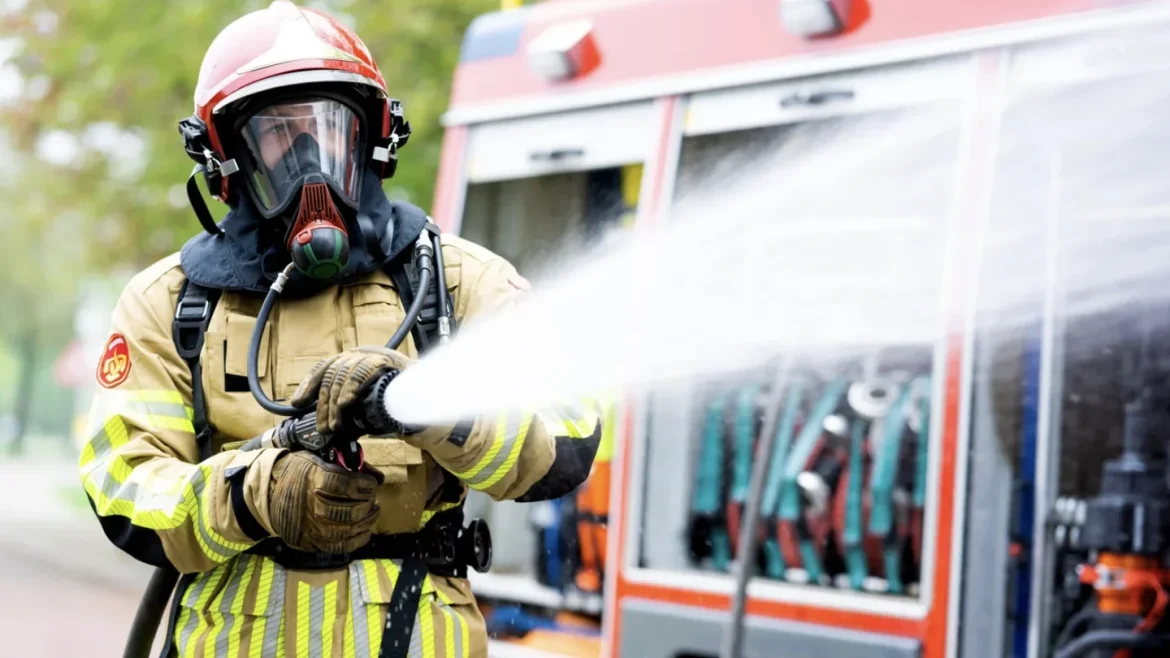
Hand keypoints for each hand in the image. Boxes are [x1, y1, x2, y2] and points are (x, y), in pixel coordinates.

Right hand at [267, 450, 382, 552]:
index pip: (343, 485)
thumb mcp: (319, 458)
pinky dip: (356, 540)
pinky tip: (364, 531)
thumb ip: (347, 466)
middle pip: (346, 511)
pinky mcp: (308, 541)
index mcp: (312, 479)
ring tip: (372, 512)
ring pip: (344, 531)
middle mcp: (310, 505)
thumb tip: (378, 477)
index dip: (363, 485)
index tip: (372, 483)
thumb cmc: (299, 471)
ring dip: (365, 522)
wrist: (268, 491)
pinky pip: (337, 546)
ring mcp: (309, 526)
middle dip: (366, 505)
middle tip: (372, 500)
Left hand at [290, 346, 414, 434]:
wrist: (436, 402)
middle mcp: (367, 353)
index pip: (327, 365)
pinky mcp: (391, 360)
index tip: (297, 403)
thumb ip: (350, 409)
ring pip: (344, 371)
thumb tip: (325, 422)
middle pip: (333, 370)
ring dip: (336, 403)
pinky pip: (362, 369)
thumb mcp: (370, 407)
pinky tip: (347, 405)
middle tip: (324, 427)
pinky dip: (351, 388)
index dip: (310, 383)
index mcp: (359, 361)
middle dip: (324, 402)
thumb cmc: (405, 407)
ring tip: (337, 425)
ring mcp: (379, 354)